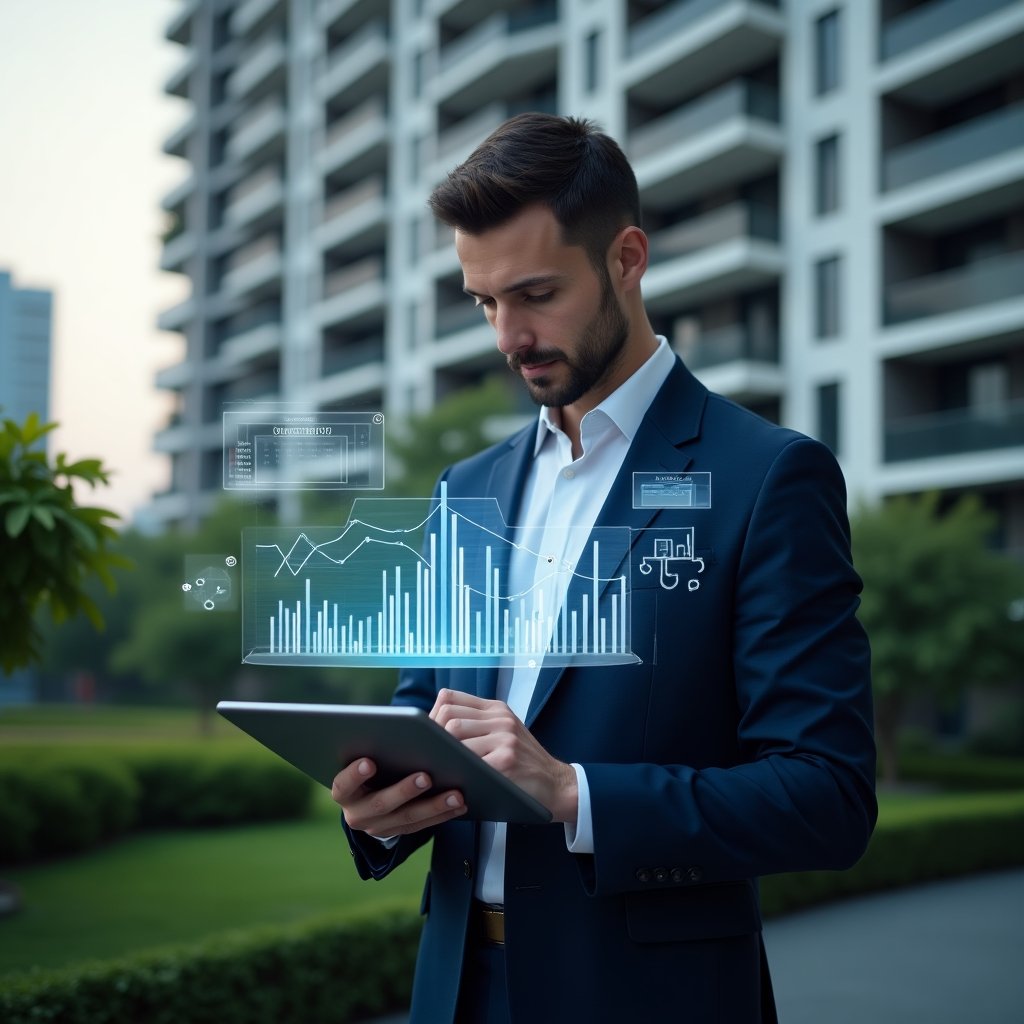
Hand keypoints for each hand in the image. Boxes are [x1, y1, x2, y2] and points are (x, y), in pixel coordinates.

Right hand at [331, 757, 466, 836]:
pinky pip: (423, 826)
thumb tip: (402, 723)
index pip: (343, 784)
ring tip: (455, 794)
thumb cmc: (370, 762)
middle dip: (405, 791)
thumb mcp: (365, 754)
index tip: (369, 761)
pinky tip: (460, 804)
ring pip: (407, 819)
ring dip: (434, 806)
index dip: (354, 775)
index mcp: (344, 791)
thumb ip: (375, 744)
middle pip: (380, 804)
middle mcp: (357, 814)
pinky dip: (443, 814)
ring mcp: (378, 826)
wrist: (365, 796)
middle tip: (426, 776)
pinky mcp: (398, 832)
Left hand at [430, 689, 578, 824]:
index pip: (449, 698)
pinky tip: (457, 781)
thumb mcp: (504, 733)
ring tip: (441, 769)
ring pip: (455, 736)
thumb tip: (430, 731)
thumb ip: (476, 725)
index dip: (431, 717)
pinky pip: (470, 761)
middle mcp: (501, 718)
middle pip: (448, 717)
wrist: (557, 783)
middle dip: (433, 739)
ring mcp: (505, 737)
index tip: (428, 737)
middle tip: (432, 758)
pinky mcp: (507, 759)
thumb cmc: (523, 762)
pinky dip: (458, 772)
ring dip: (444, 756)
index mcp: (496, 708)